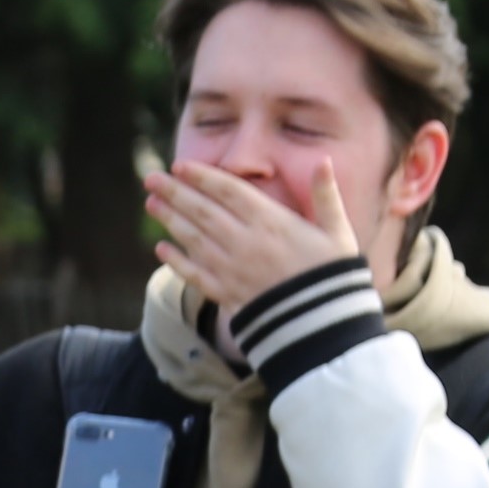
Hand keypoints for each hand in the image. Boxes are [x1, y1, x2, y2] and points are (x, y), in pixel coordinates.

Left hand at [144, 160, 361, 320]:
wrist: (325, 328)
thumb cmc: (334, 278)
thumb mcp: (338, 233)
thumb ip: (326, 196)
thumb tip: (324, 160)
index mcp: (271, 222)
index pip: (228, 191)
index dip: (202, 176)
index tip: (180, 166)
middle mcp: (245, 243)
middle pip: (203, 211)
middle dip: (175, 193)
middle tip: (150, 179)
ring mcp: (233, 270)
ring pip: (194, 240)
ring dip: (170, 220)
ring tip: (151, 204)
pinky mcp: (228, 296)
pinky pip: (196, 275)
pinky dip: (177, 262)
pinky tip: (161, 250)